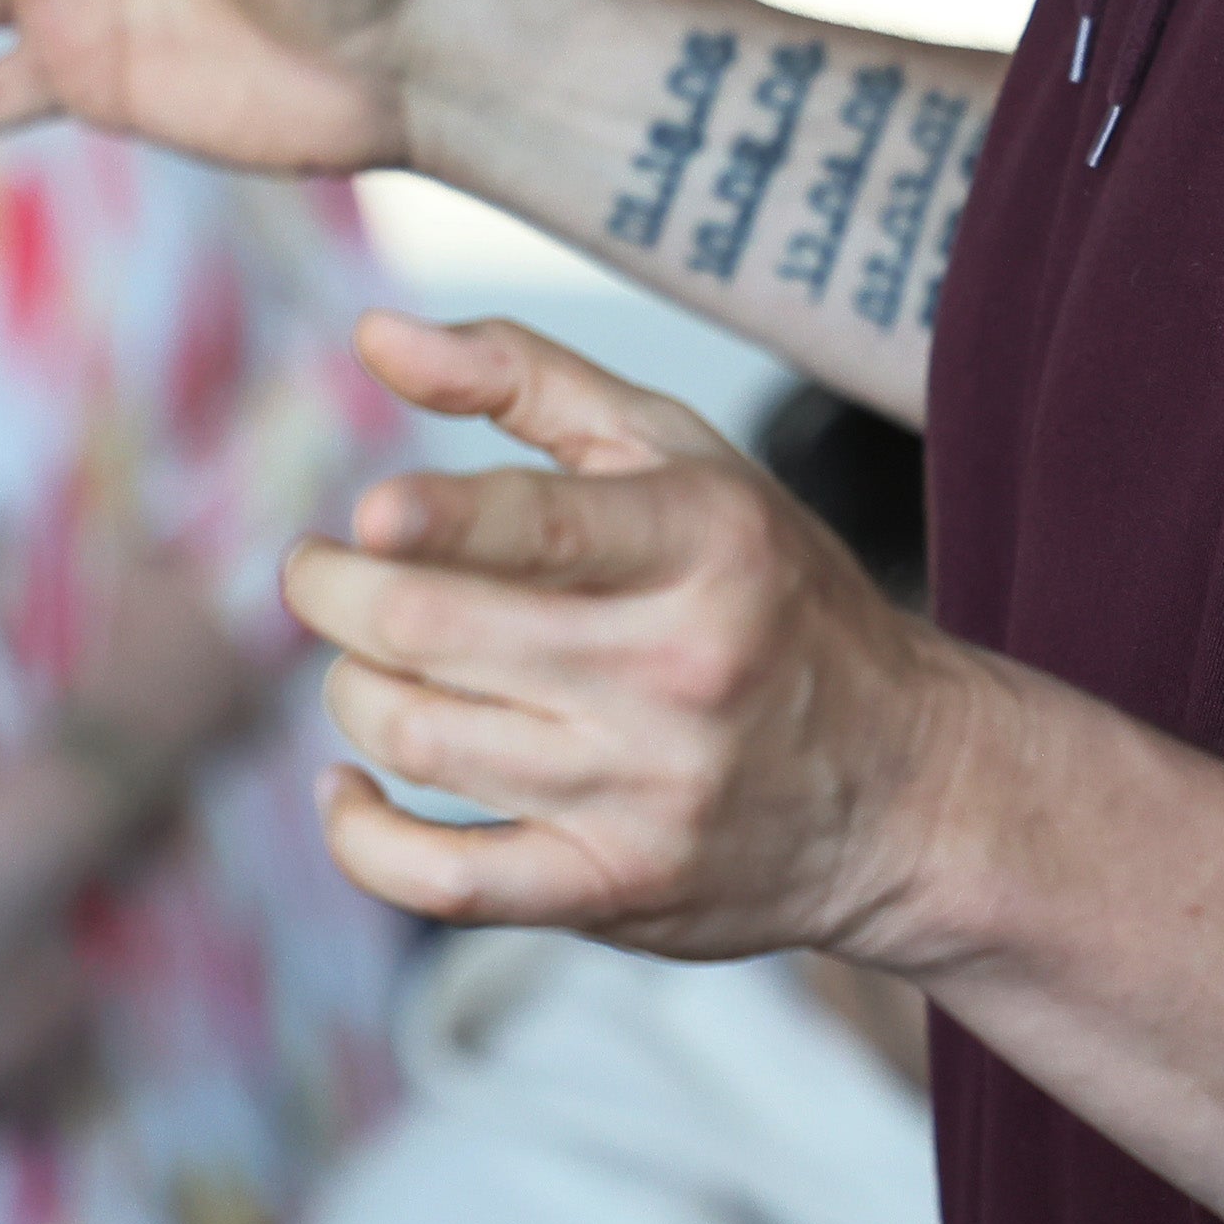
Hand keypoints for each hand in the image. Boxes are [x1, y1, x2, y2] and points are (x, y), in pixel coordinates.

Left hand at [291, 315, 972, 959]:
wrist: (906, 789)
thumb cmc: (771, 597)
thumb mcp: (684, 456)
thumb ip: (527, 378)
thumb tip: (374, 334)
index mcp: (700, 543)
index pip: (544, 528)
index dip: (435, 522)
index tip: (368, 515)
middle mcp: (673, 668)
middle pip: (434, 631)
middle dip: (335, 593)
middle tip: (318, 570)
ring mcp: (640, 791)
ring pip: (419, 738)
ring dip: (351, 689)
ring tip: (365, 659)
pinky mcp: (612, 889)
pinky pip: (443, 882)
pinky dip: (360, 838)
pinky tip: (346, 790)